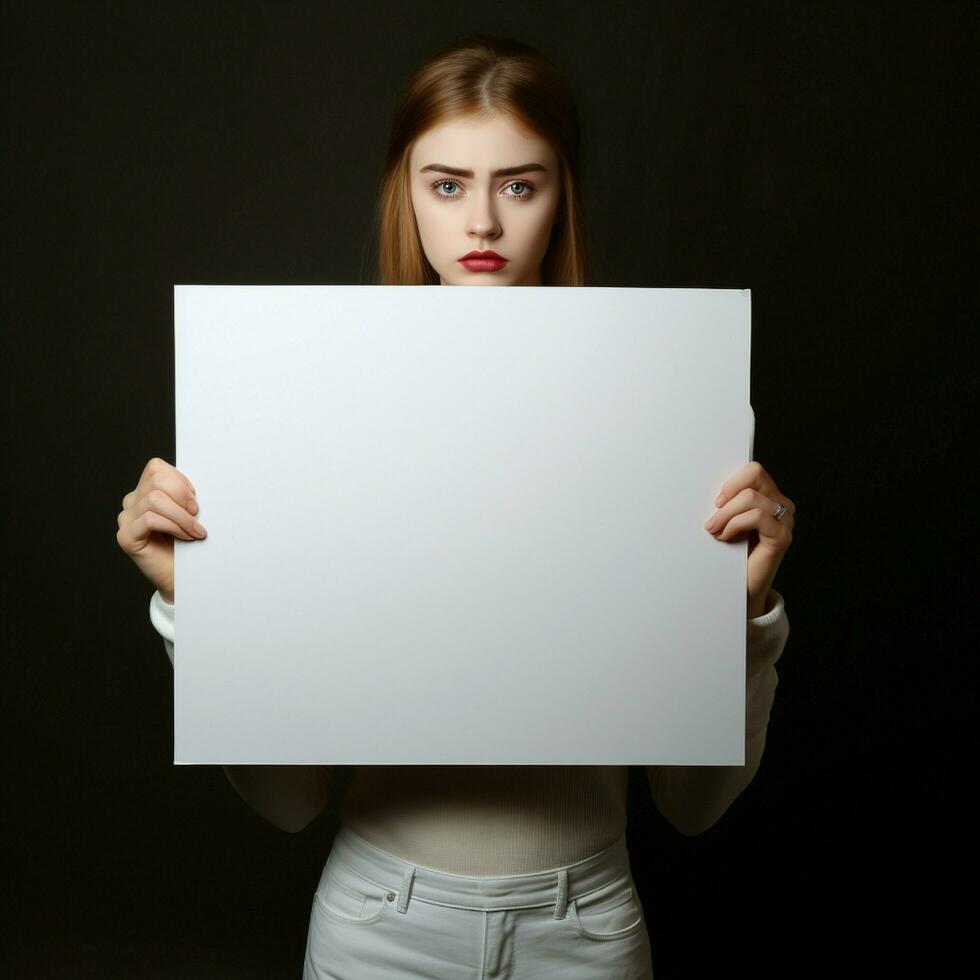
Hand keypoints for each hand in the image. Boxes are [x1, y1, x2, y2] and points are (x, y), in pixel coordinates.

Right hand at [116, 457, 206, 602]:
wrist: (182, 577)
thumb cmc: (188, 544)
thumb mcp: (188, 513)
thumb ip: (184, 496)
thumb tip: (195, 487)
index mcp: (145, 492)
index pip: (155, 468)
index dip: (179, 479)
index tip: (195, 498)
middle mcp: (132, 502)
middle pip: (156, 480)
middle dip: (183, 496)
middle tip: (197, 514)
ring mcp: (126, 519)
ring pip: (154, 500)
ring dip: (182, 516)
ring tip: (195, 531)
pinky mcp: (126, 537)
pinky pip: (150, 519)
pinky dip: (174, 526)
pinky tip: (185, 537)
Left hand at [703, 460, 794, 617]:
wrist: (740, 587)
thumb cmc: (730, 552)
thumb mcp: (727, 521)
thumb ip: (727, 502)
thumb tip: (709, 488)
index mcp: (769, 496)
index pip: (753, 470)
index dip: (732, 481)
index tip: (716, 501)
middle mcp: (782, 504)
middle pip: (755, 475)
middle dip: (727, 495)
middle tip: (712, 517)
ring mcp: (785, 520)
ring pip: (751, 497)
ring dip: (725, 514)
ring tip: (714, 530)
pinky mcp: (782, 536)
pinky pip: (756, 516)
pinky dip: (734, 524)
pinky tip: (725, 537)